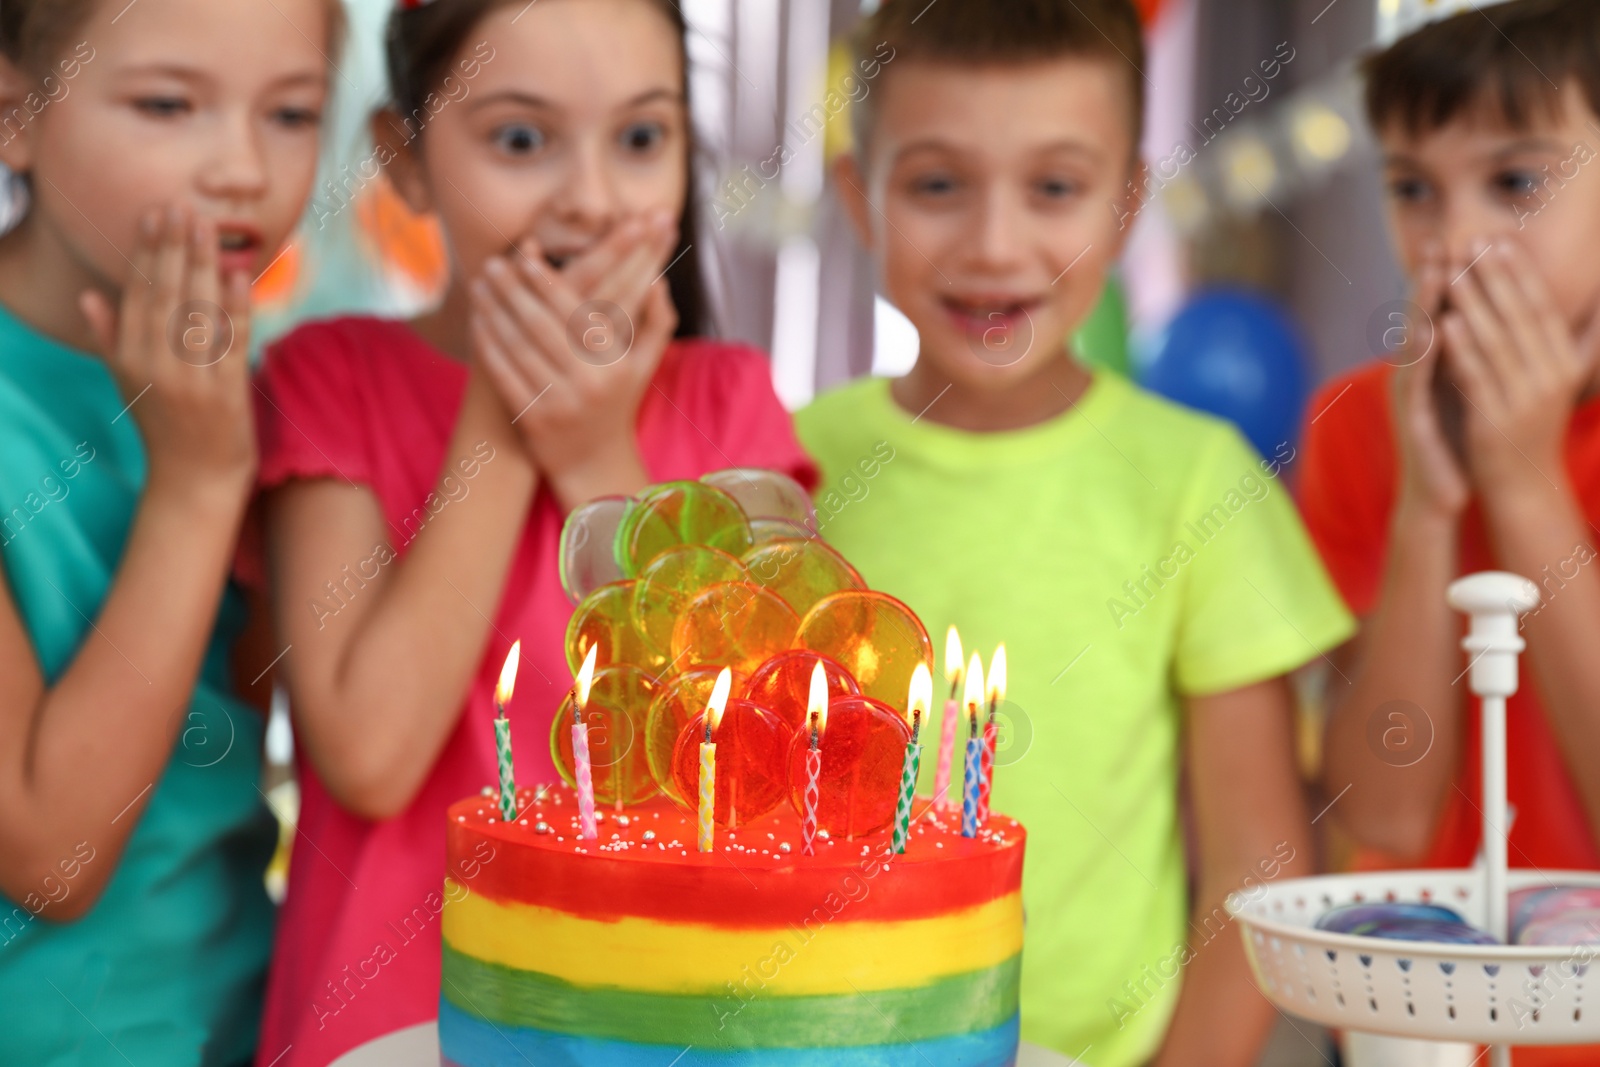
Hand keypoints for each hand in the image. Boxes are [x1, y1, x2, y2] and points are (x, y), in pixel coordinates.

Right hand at [80, 206, 254, 503]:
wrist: (194, 479)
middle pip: (166, 296)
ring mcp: (192, 380)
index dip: (148, 252)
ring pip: (197, 312)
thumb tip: (88, 296)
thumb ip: (109, 338)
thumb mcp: (127, 382)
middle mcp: (157, 366)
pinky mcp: (226, 393)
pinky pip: (232, 343)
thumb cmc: (163, 426)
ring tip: (208, 227)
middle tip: (182, 207)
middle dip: (174, 248)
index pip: (139, 294)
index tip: (154, 214)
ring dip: (204, 266)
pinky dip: (236, 309)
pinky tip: (239, 276)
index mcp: (130, 359)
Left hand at [469, 212, 679, 509]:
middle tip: (492, 265)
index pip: (576, 312)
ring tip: (479, 287)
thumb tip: (658, 280)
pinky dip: (488, 346)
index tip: (524, 254)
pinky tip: (478, 323)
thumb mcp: (645, 366)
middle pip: (541, 326)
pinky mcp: (533, 420)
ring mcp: (559, 403)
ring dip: (494, 313)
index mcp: (615, 364)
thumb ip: (657, 322)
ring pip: (518, 348)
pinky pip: (504, 375)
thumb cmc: (618, 404)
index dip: (547, 281)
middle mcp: (588, 383)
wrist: (595, 463)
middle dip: (513, 291)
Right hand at [1391, 242, 1469, 517]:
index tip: (1459, 242)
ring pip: (1414, 340)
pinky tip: (1432, 330)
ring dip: (1422, 305)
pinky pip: (1418, 378)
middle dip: (1428, 278)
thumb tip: (1479, 327)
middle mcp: (1411, 375)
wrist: (1435, 497)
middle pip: (1419, 317)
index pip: (1436, 315)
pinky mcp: (1411, 416)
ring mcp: (1407, 394)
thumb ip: (1464, 361)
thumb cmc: (1454, 446)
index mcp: (1428, 369)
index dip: (1444, 279)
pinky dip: (1424, 351)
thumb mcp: (1462, 394)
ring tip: (1433, 271)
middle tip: (1439, 240)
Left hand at [1442, 239, 1599, 497]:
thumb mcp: (1554, 380)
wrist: (1522, 486)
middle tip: (1473, 241)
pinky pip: (1478, 374)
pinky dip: (1463, 346)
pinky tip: (1445, 321)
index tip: (1500, 240)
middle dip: (1496, 276)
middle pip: (1520, 317)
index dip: (1521, 272)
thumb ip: (1567, 342)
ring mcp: (1526, 398)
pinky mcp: (1496, 418)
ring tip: (1455, 271)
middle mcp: (1552, 377)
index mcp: (1565, 363)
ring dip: (1475, 302)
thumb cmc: (1530, 427)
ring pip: (1497, 341)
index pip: (1542, 307)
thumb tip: (1593, 302)